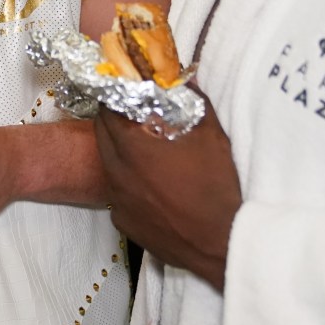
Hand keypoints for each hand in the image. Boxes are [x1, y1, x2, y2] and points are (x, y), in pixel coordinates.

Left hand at [94, 91, 241, 290]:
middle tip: (131, 113)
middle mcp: (117, 174)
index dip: (113, 96)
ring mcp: (118, 202)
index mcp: (133, 149)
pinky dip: (127, 184)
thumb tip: (186, 80)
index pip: (107, 111)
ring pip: (108, 166)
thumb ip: (195, 102)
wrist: (222, 243)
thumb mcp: (211, 136)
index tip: (123, 89)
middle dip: (113, 119)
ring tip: (143, 148)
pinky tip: (149, 185)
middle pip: (102, 136)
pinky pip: (118, 194)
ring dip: (119, 152)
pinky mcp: (124, 224)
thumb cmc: (216, 187)